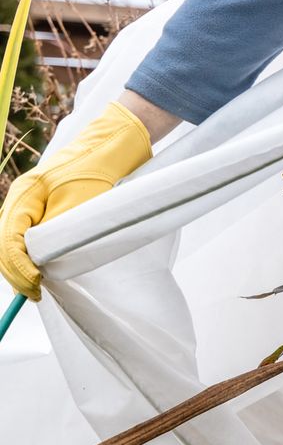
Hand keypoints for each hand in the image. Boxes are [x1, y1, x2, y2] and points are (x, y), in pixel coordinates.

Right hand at [0, 101, 151, 300]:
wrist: (109, 150)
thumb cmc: (97, 174)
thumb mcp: (77, 206)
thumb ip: (57, 232)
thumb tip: (40, 262)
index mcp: (24, 196)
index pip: (8, 240)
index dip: (19, 268)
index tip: (36, 285)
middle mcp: (21, 200)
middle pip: (5, 244)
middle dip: (16, 272)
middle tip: (34, 294)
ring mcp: (30, 204)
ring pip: (13, 241)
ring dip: (20, 266)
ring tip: (33, 288)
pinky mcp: (42, 209)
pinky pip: (25, 237)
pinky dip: (28, 257)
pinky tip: (37, 273)